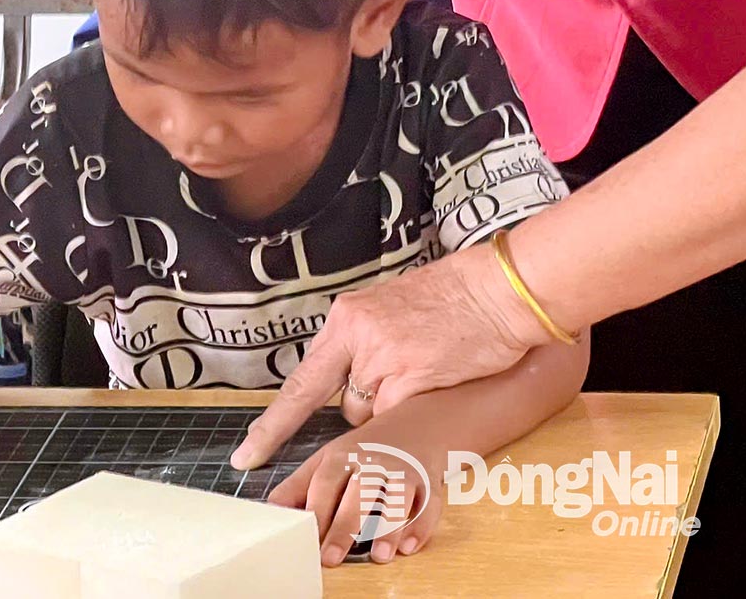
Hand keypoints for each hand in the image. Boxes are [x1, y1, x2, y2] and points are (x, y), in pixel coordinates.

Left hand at [233, 244, 540, 470]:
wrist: (498, 290)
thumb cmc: (454, 298)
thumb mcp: (392, 307)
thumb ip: (365, 339)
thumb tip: (354, 374)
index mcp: (347, 317)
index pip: (301, 380)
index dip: (273, 424)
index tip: (247, 456)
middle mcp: (356, 339)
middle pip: (344, 402)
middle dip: (369, 399)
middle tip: (405, 368)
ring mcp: (382, 362)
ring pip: (373, 414)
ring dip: (394, 402)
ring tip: (427, 365)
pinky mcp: (411, 381)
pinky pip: (400, 417)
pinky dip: (417, 404)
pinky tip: (438, 374)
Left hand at [269, 421, 444, 566]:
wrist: (417, 425)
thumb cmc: (365, 451)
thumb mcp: (328, 460)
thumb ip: (299, 486)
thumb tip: (271, 511)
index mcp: (342, 456)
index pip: (325, 484)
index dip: (316, 512)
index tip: (307, 540)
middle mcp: (373, 462)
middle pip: (358, 494)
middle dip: (344, 526)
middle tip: (332, 557)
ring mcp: (403, 471)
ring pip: (396, 500)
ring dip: (387, 529)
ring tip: (379, 555)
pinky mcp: (429, 483)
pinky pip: (428, 506)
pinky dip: (419, 527)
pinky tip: (408, 547)